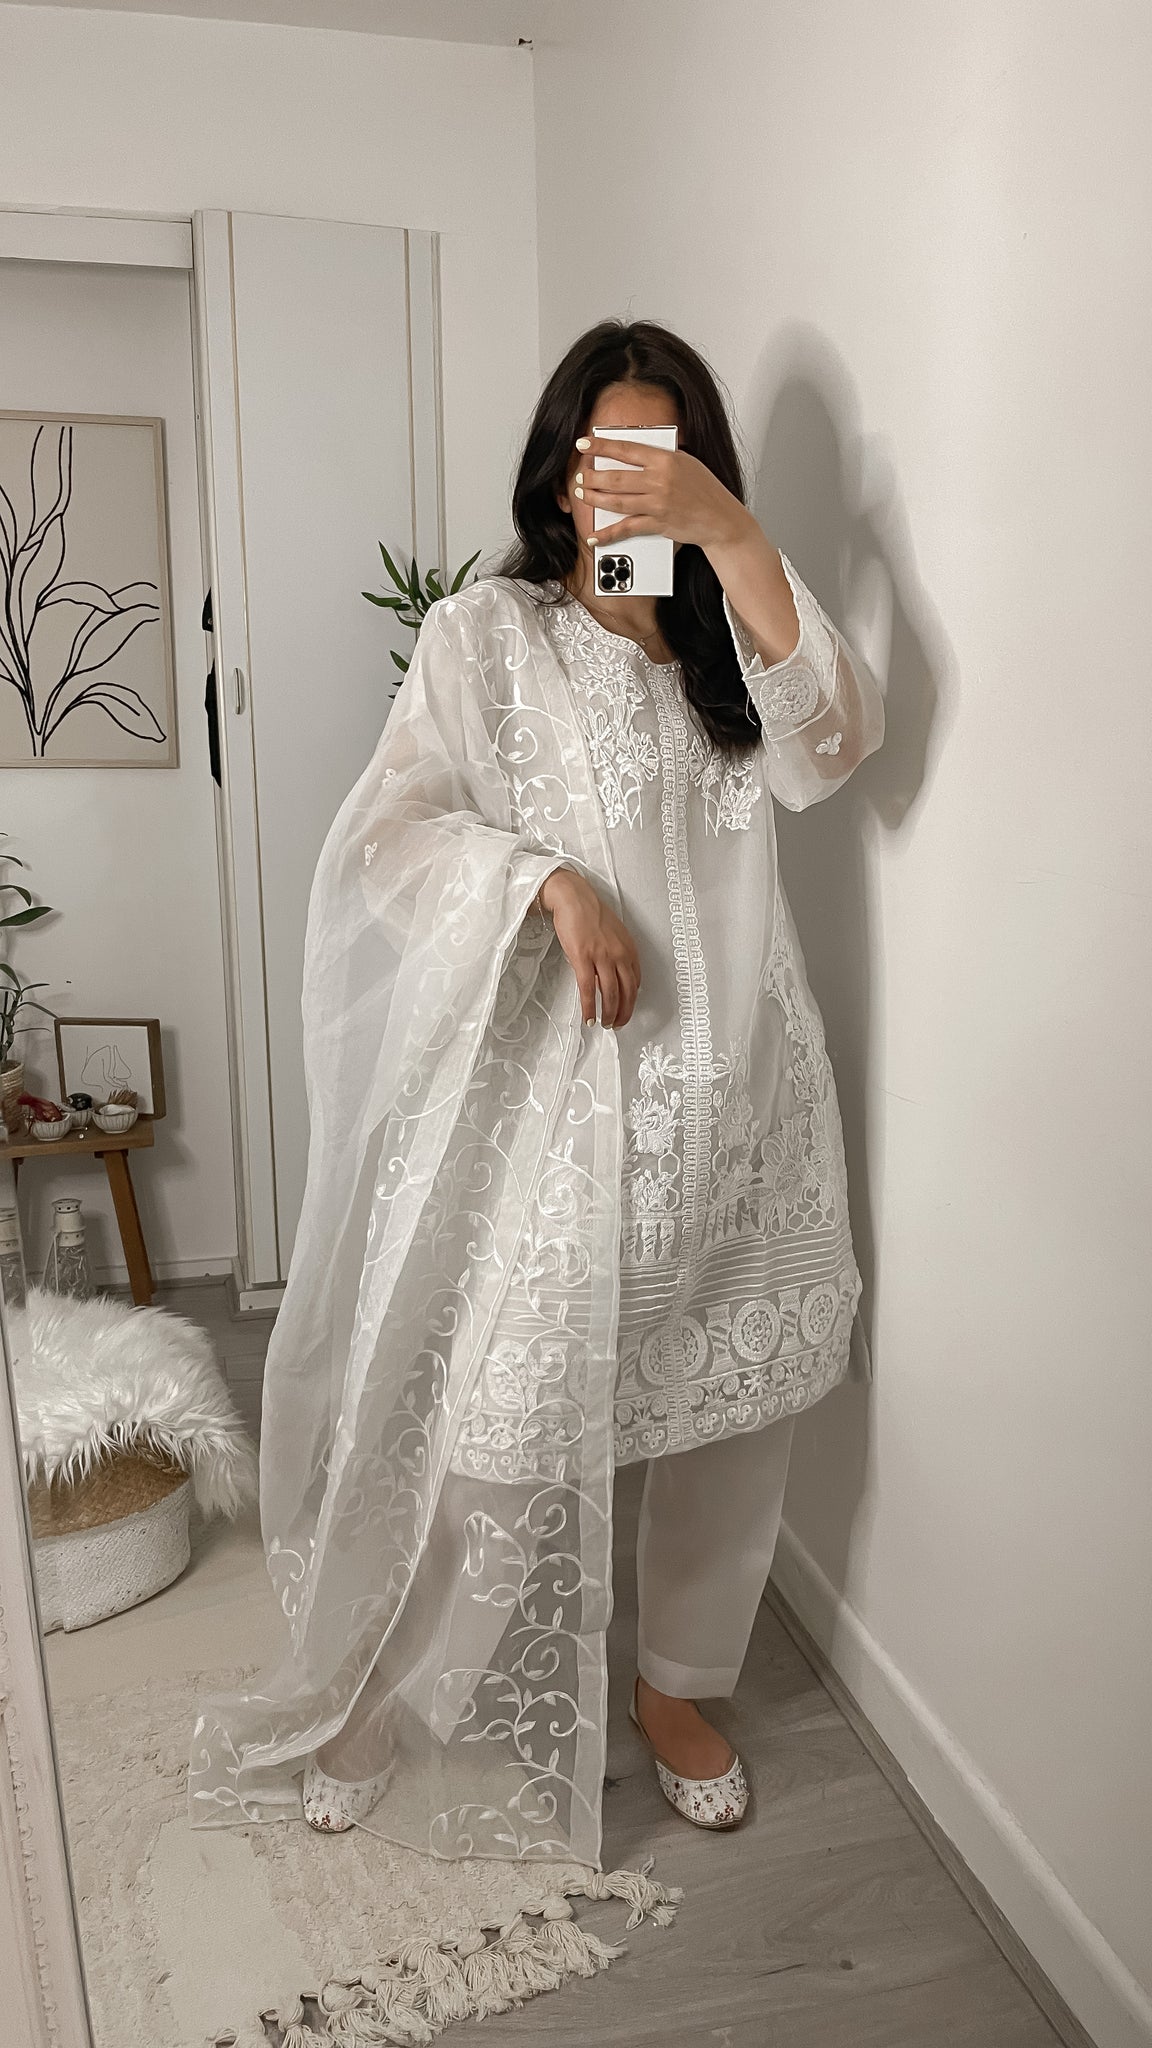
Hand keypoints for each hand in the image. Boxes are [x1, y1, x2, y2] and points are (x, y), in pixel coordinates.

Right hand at [538, 869, 640, 1027]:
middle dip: (624, 1012)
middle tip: (618, 1024)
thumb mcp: (613, 935)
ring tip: (604, 1024)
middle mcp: (619, 953)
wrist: (573, 898)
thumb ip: (616, 955)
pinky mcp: (583, 958)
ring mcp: (602, 956)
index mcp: (629, 948)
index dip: (632, 1001)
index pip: (636, 982)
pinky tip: (589, 1018)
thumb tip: (610, 978)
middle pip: (627, 991)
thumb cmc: (590, 913)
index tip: (626, 1011)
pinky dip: (589, 1007)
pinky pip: (588, 989)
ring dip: (609, 1013)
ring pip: (610, 993)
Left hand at [572, 435, 753, 552]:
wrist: (721, 518)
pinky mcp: (658, 524)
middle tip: (580, 475)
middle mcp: (660, 481)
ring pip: (617, 501)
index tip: (583, 443)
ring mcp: (658, 504)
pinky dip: (608, 533)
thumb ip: (660, 458)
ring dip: (595, 498)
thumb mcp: (685, 463)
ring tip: (582, 493)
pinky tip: (594, 535)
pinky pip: (627, 528)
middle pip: (616, 477)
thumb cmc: (704, 488)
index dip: (601, 446)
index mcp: (666, 460)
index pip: (626, 449)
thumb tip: (632, 453)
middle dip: (592, 476)